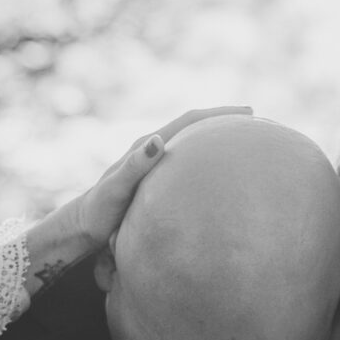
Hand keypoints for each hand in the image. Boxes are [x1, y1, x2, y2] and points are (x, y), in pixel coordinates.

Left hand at [64, 106, 252, 248]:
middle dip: (223, 120)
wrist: (84, 225)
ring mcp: (153, 163)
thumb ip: (135, 166)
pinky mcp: (154, 177)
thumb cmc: (100, 211)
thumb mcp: (116, 190)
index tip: (248, 113)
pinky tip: (215, 169)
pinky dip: (204, 158)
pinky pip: (186, 162)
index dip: (218, 115)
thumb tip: (159, 141)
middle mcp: (151, 150)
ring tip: (242, 140)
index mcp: (146, 147)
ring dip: (214, 137)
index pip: (189, 121)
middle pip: (193, 126)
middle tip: (255, 122)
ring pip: (190, 142)